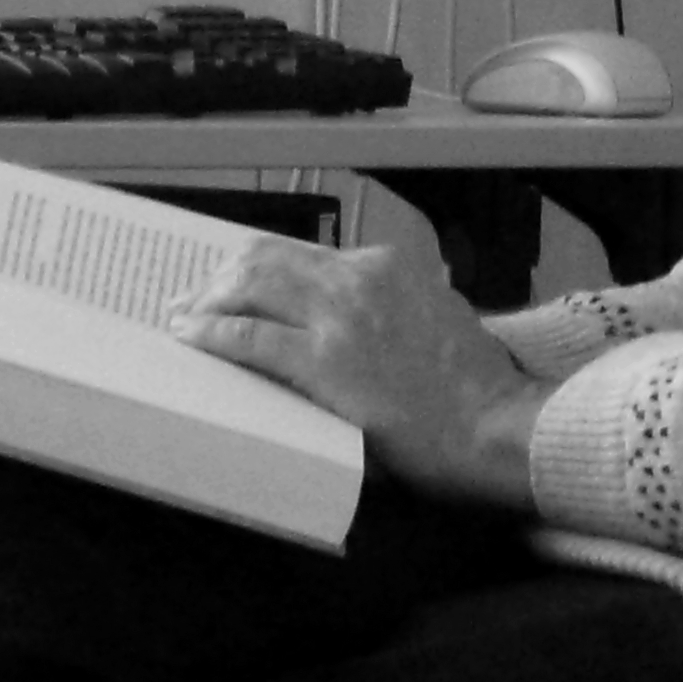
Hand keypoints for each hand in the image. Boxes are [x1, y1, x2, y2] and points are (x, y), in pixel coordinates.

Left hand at [167, 237, 549, 510]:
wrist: (500, 427)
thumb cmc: (478, 392)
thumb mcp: (444, 323)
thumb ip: (404, 311)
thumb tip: (373, 327)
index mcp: (388, 267)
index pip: (305, 254)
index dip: (263, 268)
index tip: (242, 284)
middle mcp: (359, 278)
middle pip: (266, 257)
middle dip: (221, 277)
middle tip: (192, 299)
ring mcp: (339, 317)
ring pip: (248, 286)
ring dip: (205, 301)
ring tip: (182, 319)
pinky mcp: (323, 362)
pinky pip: (248, 337)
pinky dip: (211, 335)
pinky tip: (190, 340)